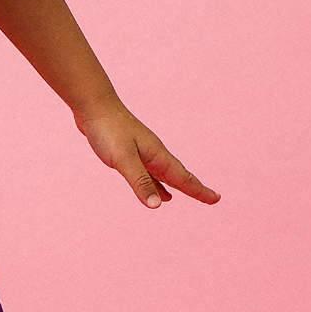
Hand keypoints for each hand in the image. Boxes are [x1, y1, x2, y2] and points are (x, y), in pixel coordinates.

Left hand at [77, 101, 220, 210]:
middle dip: (195, 188)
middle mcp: (154, 154)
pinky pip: (149, 173)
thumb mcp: (123, 159)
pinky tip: (156, 190)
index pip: (183, 178)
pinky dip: (156, 183)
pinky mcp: (129, 153)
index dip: (199, 190)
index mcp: (157, 156)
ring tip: (188, 195)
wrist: (94, 106)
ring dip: (178, 185)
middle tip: (212, 198)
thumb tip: (157, 206)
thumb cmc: (108, 130)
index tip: (216, 199)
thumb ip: (140, 182)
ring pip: (165, 174)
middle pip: (179, 176)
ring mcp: (142, 153)